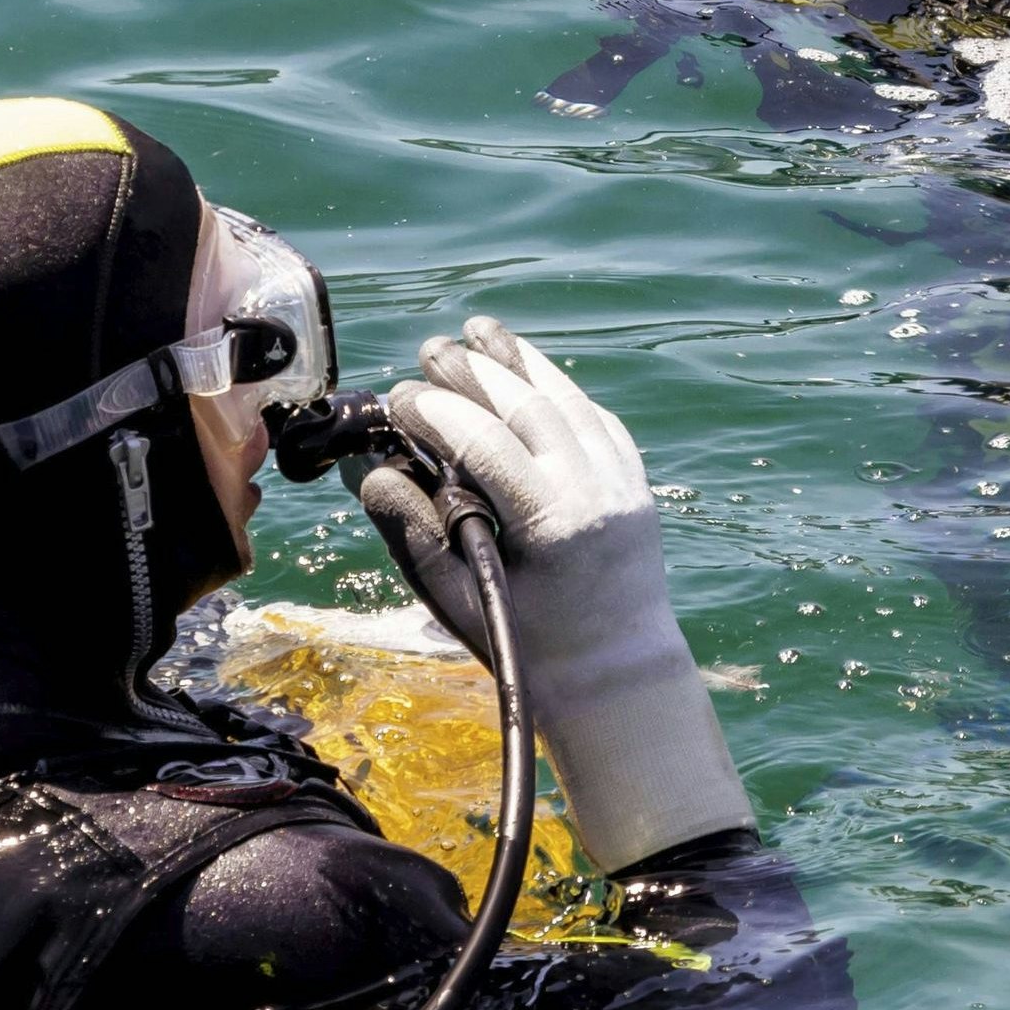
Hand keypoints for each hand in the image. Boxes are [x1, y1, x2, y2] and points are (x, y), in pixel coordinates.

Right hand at [356, 319, 750, 870]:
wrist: (617, 677)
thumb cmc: (529, 652)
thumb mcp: (458, 602)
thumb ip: (413, 534)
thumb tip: (372, 472)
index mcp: (555, 524)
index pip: (487, 442)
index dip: (438, 412)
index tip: (400, 400)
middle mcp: (598, 490)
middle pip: (531, 407)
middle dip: (476, 372)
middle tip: (430, 350)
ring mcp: (624, 482)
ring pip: (570, 401)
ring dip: (522, 363)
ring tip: (477, 332)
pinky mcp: (636, 482)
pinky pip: (595, 419)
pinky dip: (559, 390)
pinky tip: (528, 373)